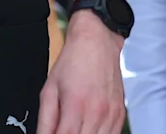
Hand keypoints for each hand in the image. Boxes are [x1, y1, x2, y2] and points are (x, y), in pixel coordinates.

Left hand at [40, 12, 125, 133]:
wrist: (97, 41)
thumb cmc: (74, 61)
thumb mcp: (49, 90)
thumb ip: (45, 120)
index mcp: (76, 106)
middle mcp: (97, 112)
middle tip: (63, 130)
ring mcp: (111, 114)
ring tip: (75, 130)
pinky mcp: (120, 113)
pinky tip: (89, 130)